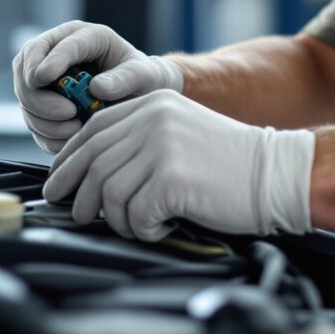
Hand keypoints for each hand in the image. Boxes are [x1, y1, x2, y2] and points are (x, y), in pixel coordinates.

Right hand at [12, 21, 183, 153]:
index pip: (59, 43)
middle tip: (68, 113)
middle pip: (27, 67)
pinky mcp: (42, 102)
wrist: (139, 95)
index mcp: (86, 36)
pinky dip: (44, 132)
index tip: (45, 77)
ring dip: (42, 118)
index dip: (50, 59)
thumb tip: (97, 88)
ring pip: (24, 95)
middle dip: (39, 95)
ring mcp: (46, 76)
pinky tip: (67, 138)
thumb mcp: (143, 75)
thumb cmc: (143, 78)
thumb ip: (125, 78)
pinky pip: (31, 118)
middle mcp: (59, 50)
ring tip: (74, 129)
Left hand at [41, 90, 314, 241]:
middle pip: (93, 162)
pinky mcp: (171, 178)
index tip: (59, 183)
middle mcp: (152, 119)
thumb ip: (139, 140)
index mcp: (151, 103)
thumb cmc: (230, 164)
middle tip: (80, 215)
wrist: (275, 173)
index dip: (69, 161)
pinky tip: (162, 228)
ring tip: (139, 225)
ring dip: (119, 219)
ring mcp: (161, 147)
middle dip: (80, 195)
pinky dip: (143, 230)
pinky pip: (135, 215)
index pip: (92, 131)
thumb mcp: (179, 133)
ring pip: (110, 193)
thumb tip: (92, 174)